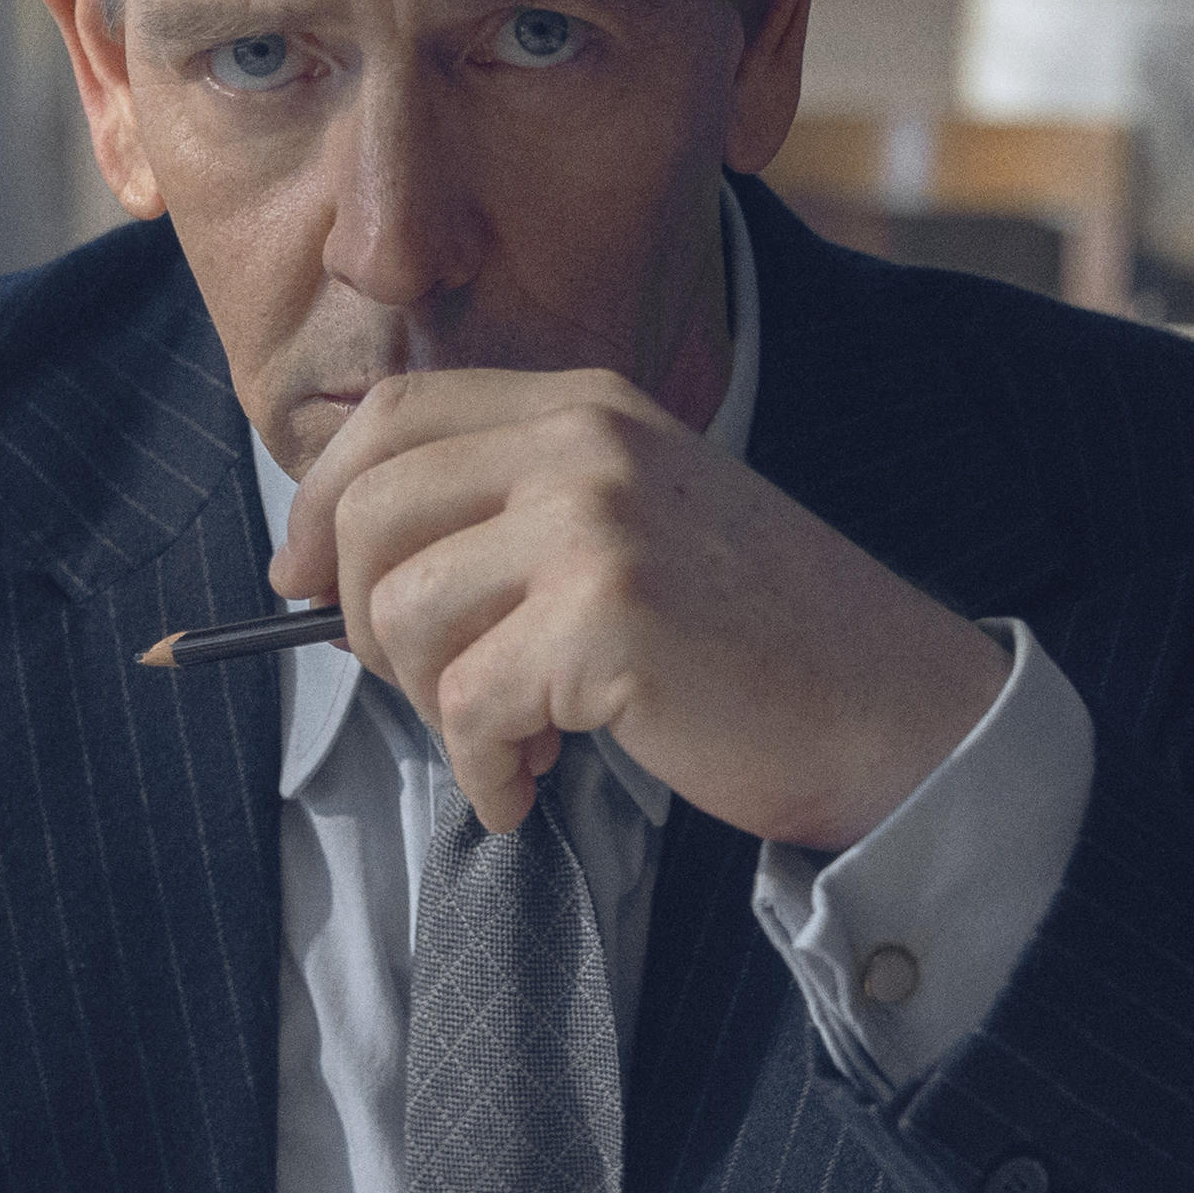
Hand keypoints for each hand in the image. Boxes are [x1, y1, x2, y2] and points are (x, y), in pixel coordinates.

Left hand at [268, 368, 1005, 850]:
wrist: (895, 713)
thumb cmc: (754, 646)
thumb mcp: (632, 529)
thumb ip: (511, 513)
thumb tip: (329, 567)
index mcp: (587, 407)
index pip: (391, 415)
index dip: (319, 504)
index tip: (298, 585)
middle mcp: (587, 444)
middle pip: (370, 514)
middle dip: (366, 625)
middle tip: (435, 694)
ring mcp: (598, 524)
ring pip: (402, 614)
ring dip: (435, 709)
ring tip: (514, 742)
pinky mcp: (608, 619)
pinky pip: (465, 704)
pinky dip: (483, 771)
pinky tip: (532, 785)